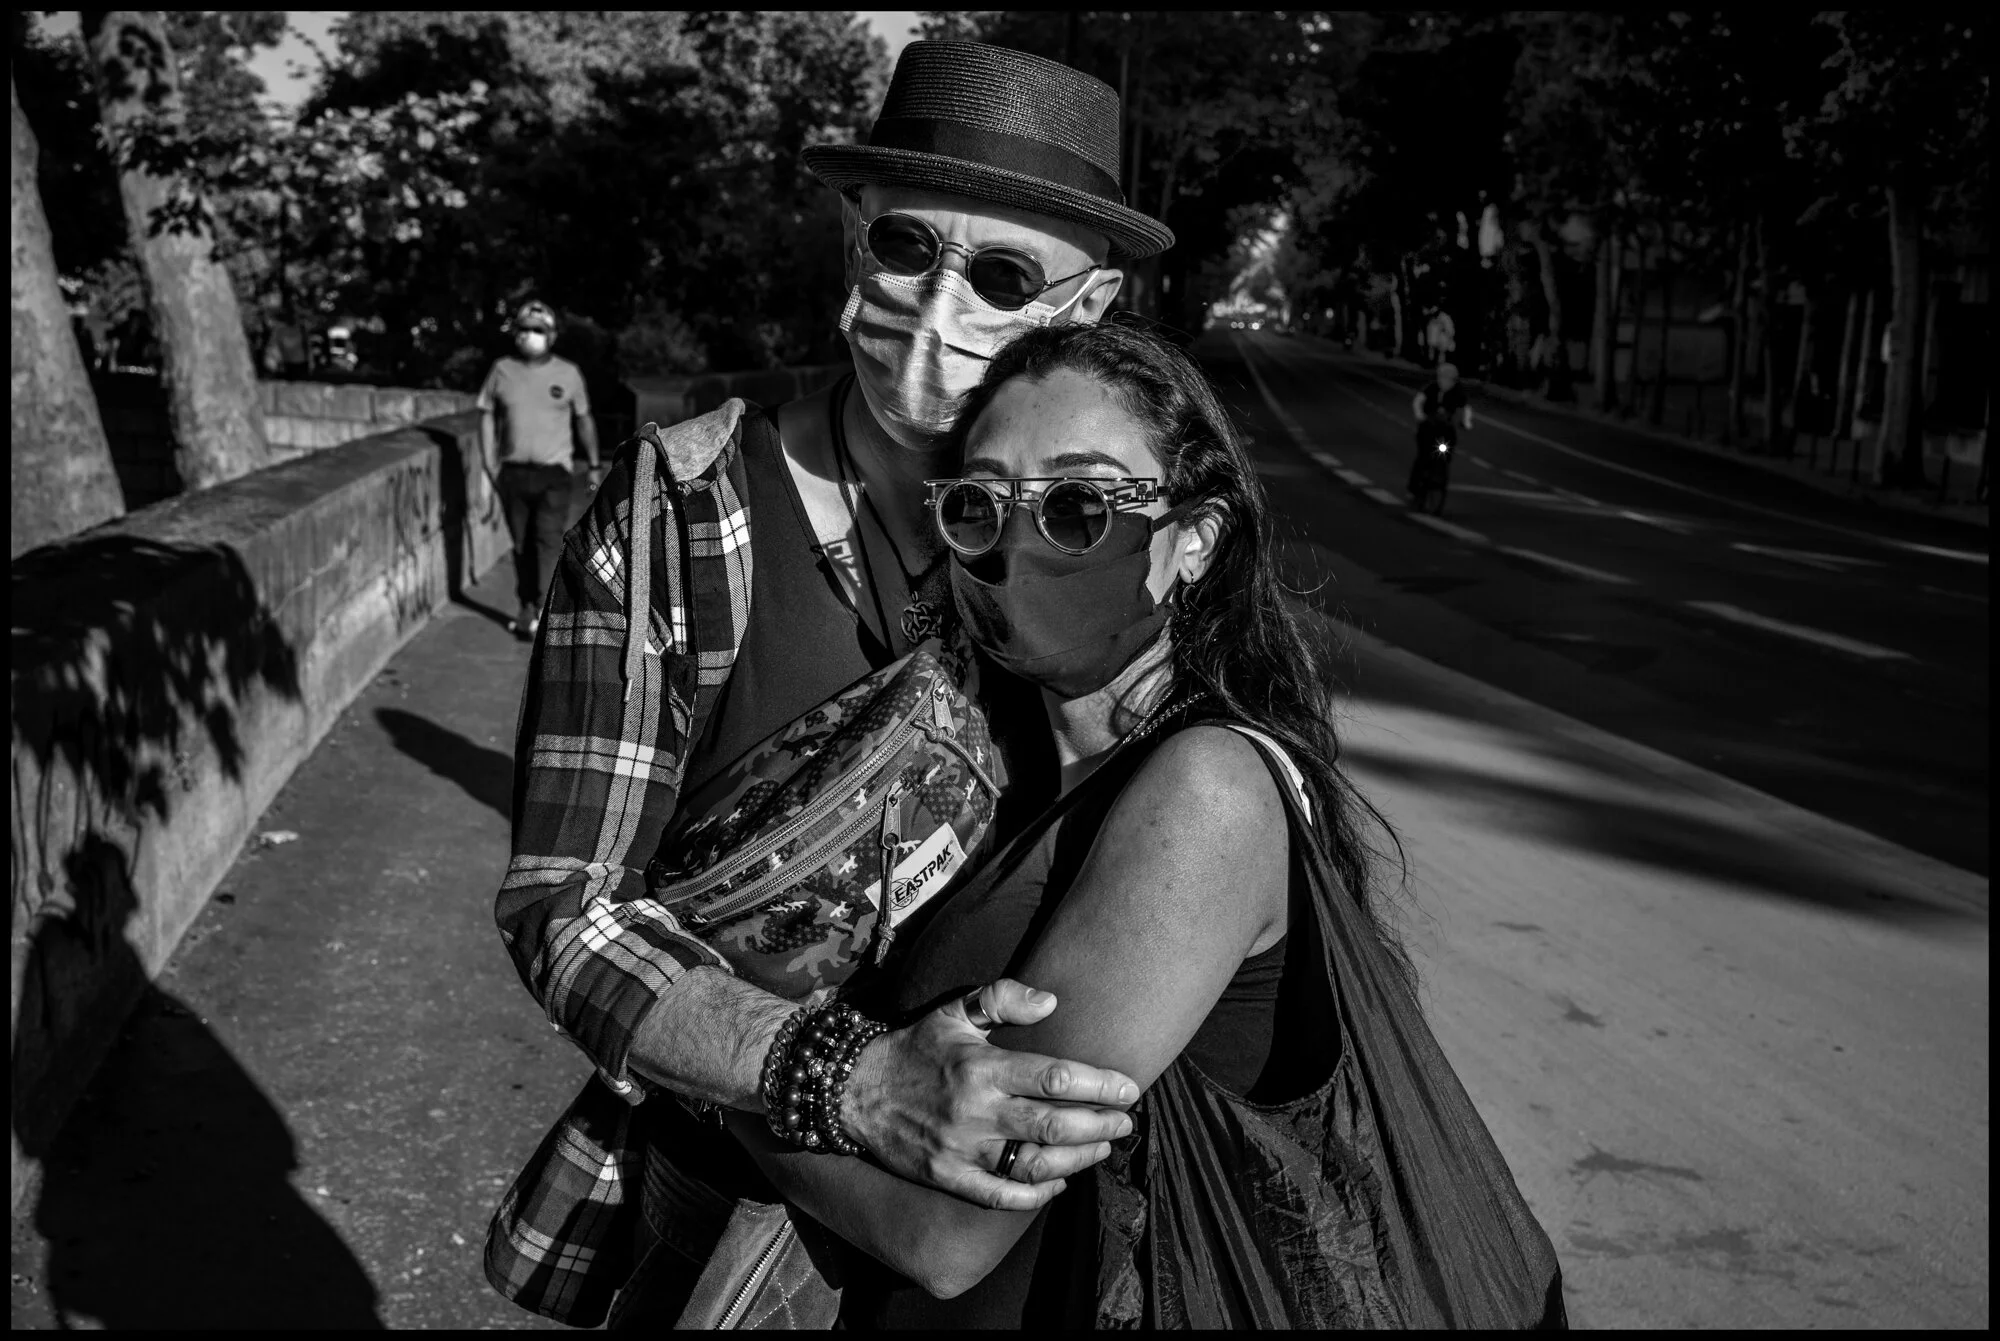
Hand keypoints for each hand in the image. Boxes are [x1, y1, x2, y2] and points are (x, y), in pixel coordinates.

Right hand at [840, 979, 1138, 1212]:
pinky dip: (1036, 1195)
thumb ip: (1003, 998)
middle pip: (1054, 1125)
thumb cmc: (915, 1047)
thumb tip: (1052, 1001)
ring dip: (1077, 1160)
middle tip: (1127, 1122)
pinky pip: (1000, 1196)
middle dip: (1100, 1125)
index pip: (1055, 1077)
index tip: (1128, 1088)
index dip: (1099, 1085)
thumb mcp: (955, 1011)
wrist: (855, 1091)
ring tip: (1102, 1148)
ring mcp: (962, 1149)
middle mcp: (976, 1111)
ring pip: (1034, 1164)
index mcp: (982, 1066)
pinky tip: (1058, 1182)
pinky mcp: (948, 1177)